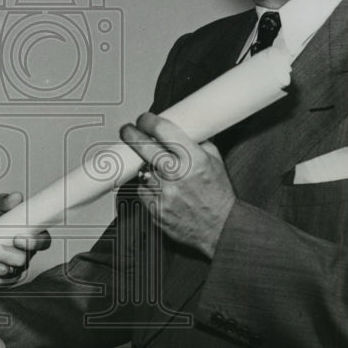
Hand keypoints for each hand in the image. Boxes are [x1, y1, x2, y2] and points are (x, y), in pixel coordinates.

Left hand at [0, 192, 50, 288]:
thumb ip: (1, 202)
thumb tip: (15, 198)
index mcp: (28, 233)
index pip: (43, 241)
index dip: (34, 242)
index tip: (17, 238)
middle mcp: (23, 253)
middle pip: (21, 260)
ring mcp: (12, 268)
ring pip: (4, 271)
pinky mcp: (0, 281)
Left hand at [119, 112, 235, 259]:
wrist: (220, 227)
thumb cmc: (217, 194)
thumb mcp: (214, 160)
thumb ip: (196, 141)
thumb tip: (179, 126)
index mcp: (193, 158)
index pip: (162, 130)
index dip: (148, 121)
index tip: (143, 119)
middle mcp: (177, 174)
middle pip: (142, 147)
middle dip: (131, 134)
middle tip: (127, 130)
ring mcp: (164, 192)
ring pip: (142, 170)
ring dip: (146, 167)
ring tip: (159, 171)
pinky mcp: (155, 208)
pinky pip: (142, 190)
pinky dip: (148, 187)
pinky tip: (160, 189)